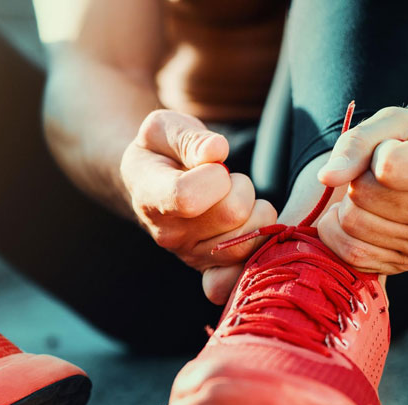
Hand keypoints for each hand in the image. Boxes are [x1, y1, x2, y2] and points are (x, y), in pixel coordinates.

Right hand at [120, 109, 276, 302]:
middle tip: (226, 179)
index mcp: (151, 196)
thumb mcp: (162, 128)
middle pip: (232, 214)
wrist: (152, 182)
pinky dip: (256, 251)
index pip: (189, 197)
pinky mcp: (211, 269)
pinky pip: (242, 274)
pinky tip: (247, 228)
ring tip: (233, 199)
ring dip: (254, 212)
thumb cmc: (160, 150)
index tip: (211, 162)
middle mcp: (169, 234)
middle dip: (241, 186)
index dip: (214, 175)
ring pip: (249, 239)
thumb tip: (217, 151)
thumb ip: (187, 137)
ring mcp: (191, 255)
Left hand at [316, 106, 407, 273]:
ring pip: (353, 226)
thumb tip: (326, 178)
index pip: (387, 168)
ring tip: (371, 192)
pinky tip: (355, 213)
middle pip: (364, 197)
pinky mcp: (406, 265)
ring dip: (349, 204)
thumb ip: (356, 144)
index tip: (393, 148)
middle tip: (376, 173)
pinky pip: (352, 255)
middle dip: (359, 179)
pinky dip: (339, 231)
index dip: (376, 153)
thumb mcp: (393, 122)